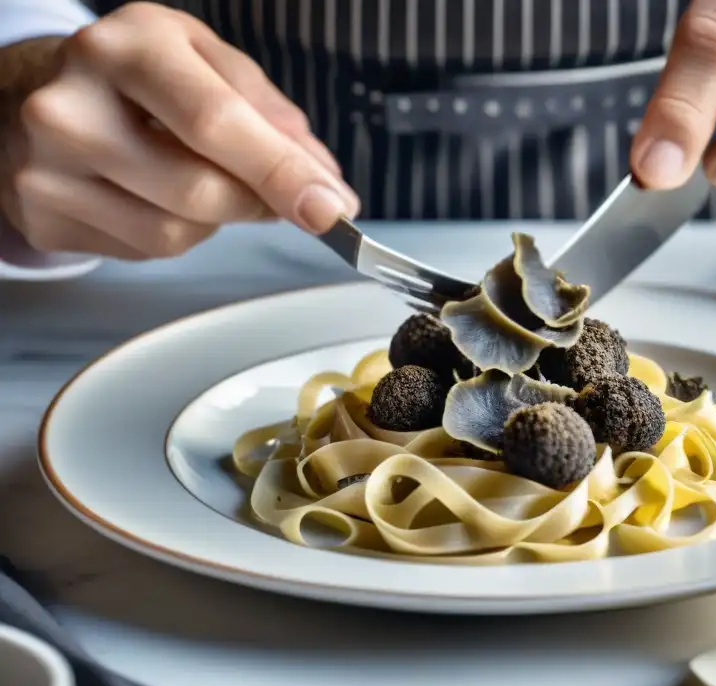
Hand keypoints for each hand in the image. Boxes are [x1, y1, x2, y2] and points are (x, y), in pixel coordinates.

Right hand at [0, 2, 358, 260]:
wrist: (22, 92)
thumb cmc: (128, 75)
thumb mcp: (199, 57)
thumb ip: (267, 112)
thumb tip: (322, 179)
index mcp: (124, 50)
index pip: (215, 123)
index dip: (280, 173)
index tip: (331, 208)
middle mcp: (72, 108)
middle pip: (201, 192)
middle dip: (260, 203)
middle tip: (287, 198)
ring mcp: (48, 170)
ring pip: (176, 234)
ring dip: (216, 219)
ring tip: (200, 176)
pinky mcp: (45, 219)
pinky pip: (144, 252)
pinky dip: (175, 231)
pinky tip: (156, 194)